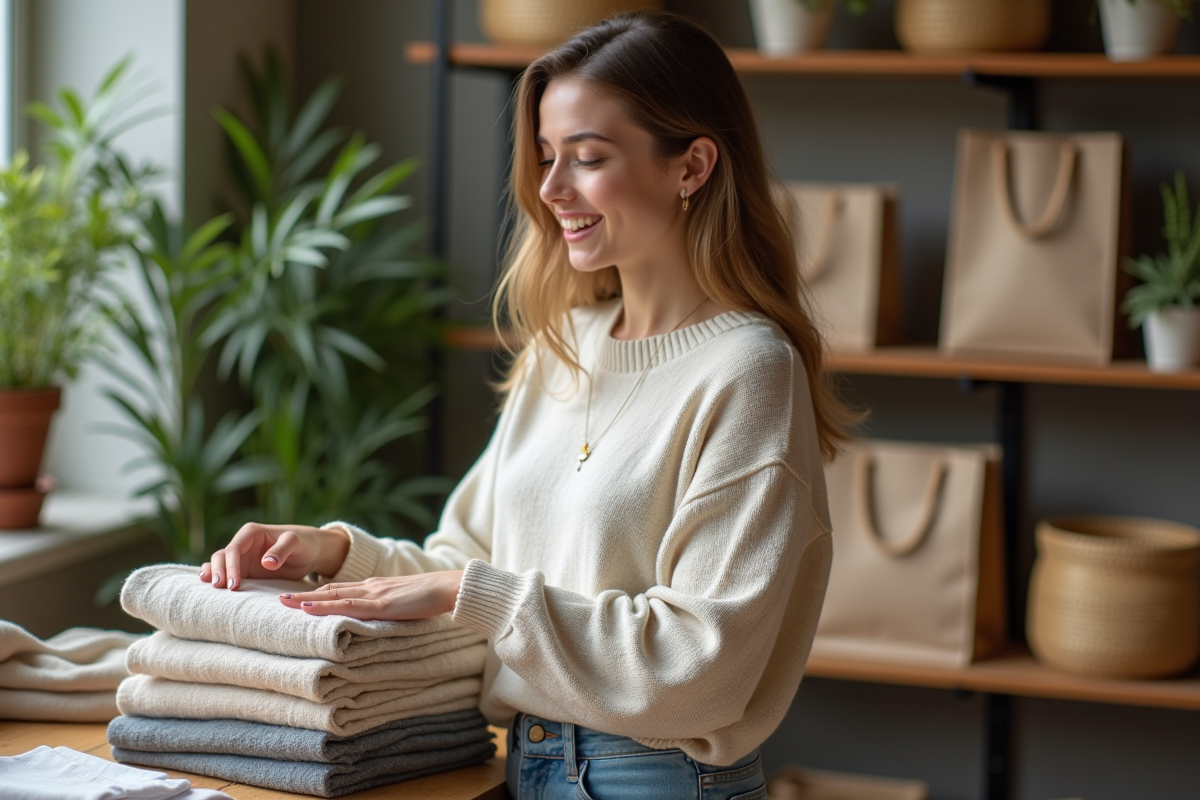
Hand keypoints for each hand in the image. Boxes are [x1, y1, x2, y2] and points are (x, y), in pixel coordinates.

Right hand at [199, 522, 349, 589]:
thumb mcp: (296, 543)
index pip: (234, 548)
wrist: (310, 552)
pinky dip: (217, 578)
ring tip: (210, 588)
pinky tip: (209, 587)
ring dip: (213, 574)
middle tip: (220, 588)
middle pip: (222, 556)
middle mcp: (243, 545)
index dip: (231, 566)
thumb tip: (266, 562)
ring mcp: (242, 559)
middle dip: (218, 571)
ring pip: (219, 565)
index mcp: (251, 533)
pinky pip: (226, 574)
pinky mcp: (244, 571)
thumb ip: (282, 550)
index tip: (234, 584)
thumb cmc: (303, 543)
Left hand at [278, 571, 464, 620]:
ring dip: (306, 599)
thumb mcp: (406, 604)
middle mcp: (371, 587)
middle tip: (278, 598)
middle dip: (303, 594)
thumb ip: (391, 611)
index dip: (318, 592)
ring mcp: (374, 593)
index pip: (341, 588)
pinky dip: (324, 606)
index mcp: (376, 588)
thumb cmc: (434, 598)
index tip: (298, 597)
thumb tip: (382, 622)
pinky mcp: (381, 604)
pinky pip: (347, 605)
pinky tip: (308, 607)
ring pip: (333, 595)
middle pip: (330, 589)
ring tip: (283, 602)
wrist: (451, 587)